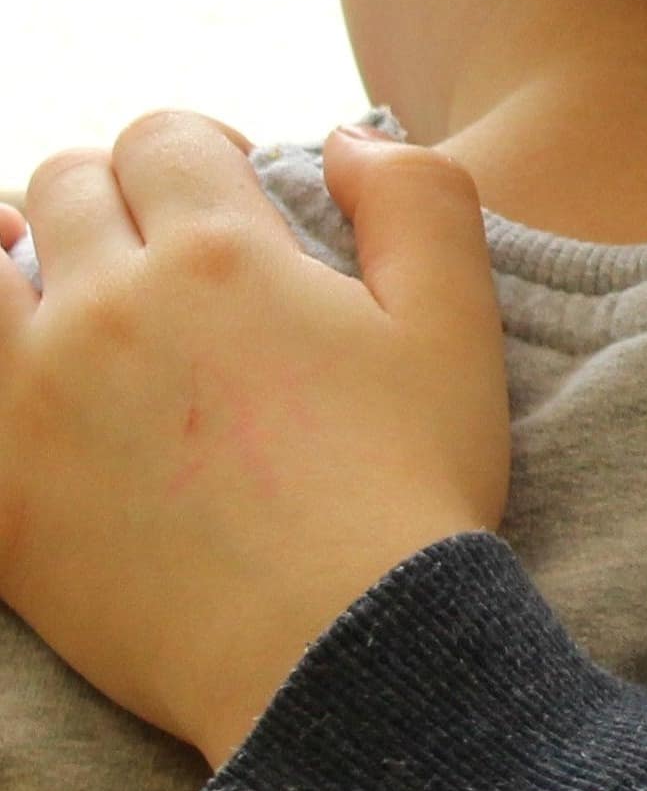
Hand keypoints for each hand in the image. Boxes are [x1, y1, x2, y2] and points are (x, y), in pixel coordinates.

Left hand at [0, 114, 509, 767]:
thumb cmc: (411, 486)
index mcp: (223, 255)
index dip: (198, 149)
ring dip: (15, 259)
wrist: (336, 654)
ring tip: (53, 290)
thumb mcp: (458, 323)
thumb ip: (419, 194)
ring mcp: (32, 401)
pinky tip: (25, 375)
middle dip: (111, 197)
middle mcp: (108, 308)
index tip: (230, 194)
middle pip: (61, 187)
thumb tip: (345, 136)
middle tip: (159, 254)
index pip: (162, 137)